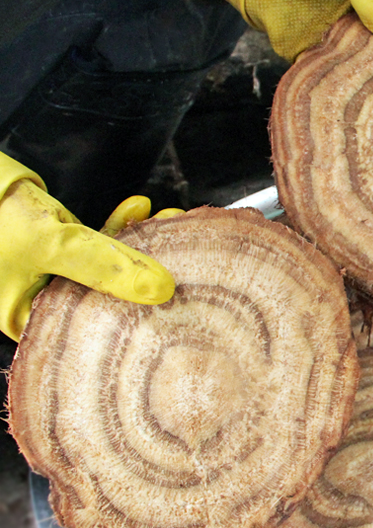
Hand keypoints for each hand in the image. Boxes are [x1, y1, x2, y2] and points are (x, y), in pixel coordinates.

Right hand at [0, 153, 176, 341]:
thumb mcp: (49, 243)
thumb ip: (104, 266)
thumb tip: (162, 290)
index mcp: (32, 321)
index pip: (101, 322)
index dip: (144, 305)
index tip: (184, 282)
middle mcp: (43, 302)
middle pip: (110, 291)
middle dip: (149, 265)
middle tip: (187, 243)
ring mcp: (51, 271)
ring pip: (108, 262)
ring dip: (139, 239)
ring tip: (171, 219)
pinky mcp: (55, 243)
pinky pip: (96, 239)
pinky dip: (117, 224)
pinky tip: (139, 205)